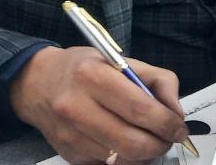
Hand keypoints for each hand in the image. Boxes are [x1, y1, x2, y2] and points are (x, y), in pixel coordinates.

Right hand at [10, 46, 187, 164]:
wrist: (37, 83)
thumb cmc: (81, 69)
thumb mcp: (120, 60)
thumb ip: (157, 80)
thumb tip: (175, 110)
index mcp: (93, 75)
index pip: (141, 109)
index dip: (168, 123)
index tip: (179, 127)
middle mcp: (77, 106)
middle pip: (133, 142)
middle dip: (161, 144)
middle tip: (169, 137)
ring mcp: (72, 135)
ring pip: (123, 159)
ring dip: (146, 154)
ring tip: (150, 139)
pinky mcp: (70, 154)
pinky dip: (126, 158)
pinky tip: (127, 143)